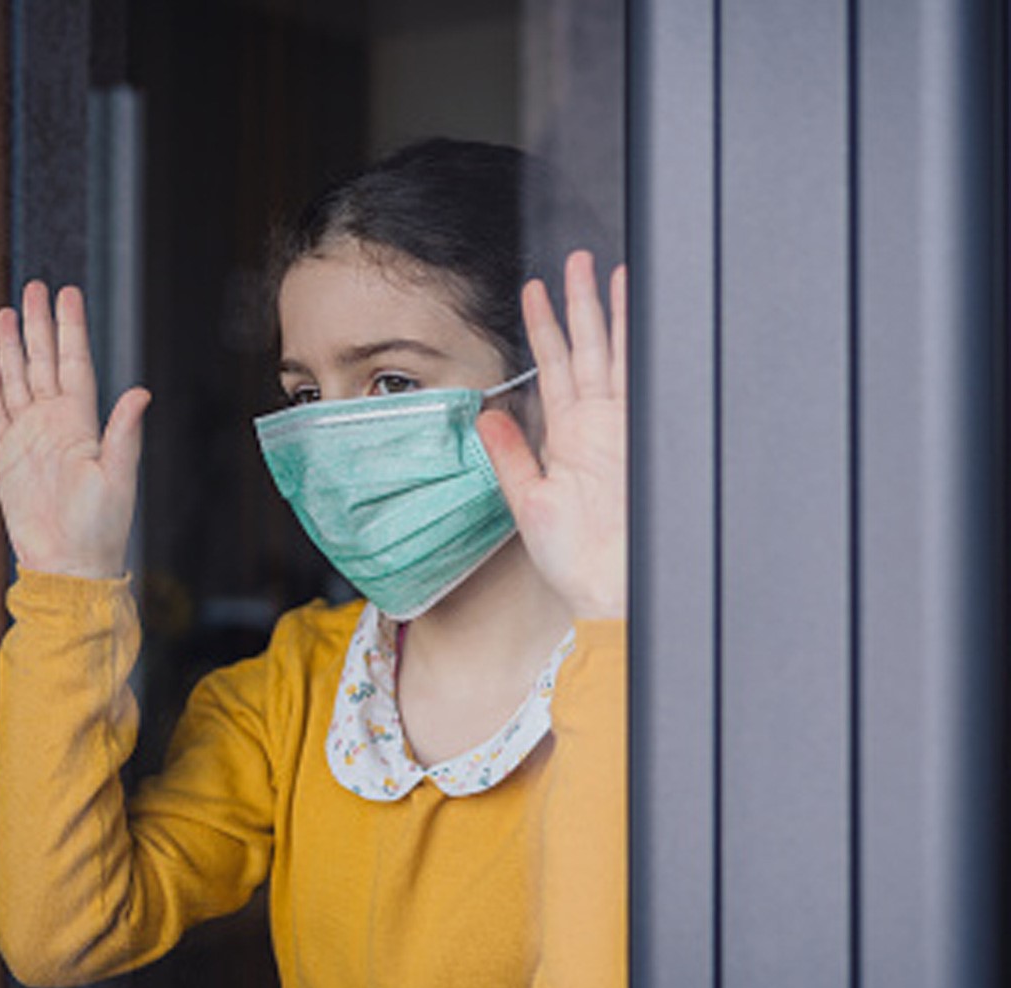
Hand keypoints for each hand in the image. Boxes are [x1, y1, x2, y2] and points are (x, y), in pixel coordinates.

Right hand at [0, 282, 150, 578]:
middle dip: (39, 326)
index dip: (71, 330)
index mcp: (83, 425)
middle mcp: (56, 425)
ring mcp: (31, 439)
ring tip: (8, 314)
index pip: (76, 364)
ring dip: (13, 349)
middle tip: (35, 289)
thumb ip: (124, 433)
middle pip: (45, 363)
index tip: (67, 297)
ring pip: (19, 381)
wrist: (70, 563)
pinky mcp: (9, 457)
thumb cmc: (101, 529)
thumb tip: (140, 394)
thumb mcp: (118, 478)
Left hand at [477, 252, 626, 620]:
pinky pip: (639, 382)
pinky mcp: (641, 438)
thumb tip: (487, 416)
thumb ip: (509, 457)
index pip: (552, 369)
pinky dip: (640, 348)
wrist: (609, 586)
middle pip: (586, 351)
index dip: (544, 329)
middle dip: (581, 303)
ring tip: (607, 272)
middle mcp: (594, 426)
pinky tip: (642, 316)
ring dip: (610, 315)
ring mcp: (621, 429)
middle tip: (577, 260)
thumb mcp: (527, 503)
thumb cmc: (572, 558)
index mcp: (565, 438)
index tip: (536, 291)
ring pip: (614, 356)